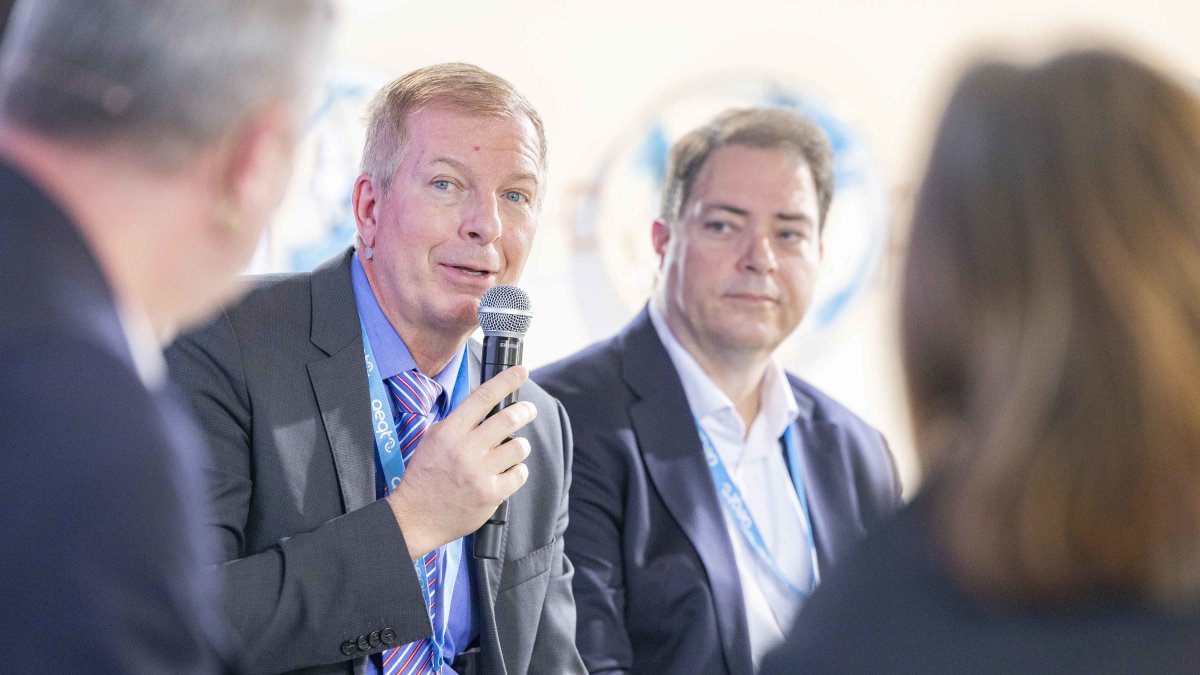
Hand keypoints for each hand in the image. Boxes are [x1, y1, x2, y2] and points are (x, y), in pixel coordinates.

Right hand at [385, 365, 534, 558]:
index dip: (506, 381)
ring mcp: (479, 473)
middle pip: (508, 419)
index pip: (482, 398)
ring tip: (511, 450)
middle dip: (525, 411)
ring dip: (520, 445)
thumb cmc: (425, 475)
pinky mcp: (490, 494)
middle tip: (528, 410)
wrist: (415, 516)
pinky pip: (519, 474)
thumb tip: (489, 405)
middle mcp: (465, 450)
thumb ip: (459, 423)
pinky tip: (507, 473)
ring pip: (519, 447)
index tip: (522, 371)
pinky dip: (518, 471)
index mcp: (449, 432)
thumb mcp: (434, 439)